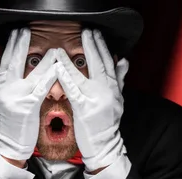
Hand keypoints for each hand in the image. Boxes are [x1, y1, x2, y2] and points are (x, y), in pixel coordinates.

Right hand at [0, 28, 58, 160]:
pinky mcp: (28, 106)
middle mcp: (6, 89)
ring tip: (51, 49)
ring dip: (42, 60)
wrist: (9, 142)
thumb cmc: (6, 120)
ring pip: (30, 74)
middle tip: (26, 31)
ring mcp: (17, 97)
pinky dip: (49, 77)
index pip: (4, 60)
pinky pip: (41, 89)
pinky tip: (56, 68)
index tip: (16, 33)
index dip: (10, 45)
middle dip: (20, 45)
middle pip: (14, 62)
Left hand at [54, 29, 129, 171]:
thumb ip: (119, 78)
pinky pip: (73, 90)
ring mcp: (95, 99)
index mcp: (113, 87)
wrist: (105, 144)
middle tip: (86, 30)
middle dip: (92, 45)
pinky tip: (58, 67)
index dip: (102, 45)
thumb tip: (123, 60)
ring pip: (84, 75)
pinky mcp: (84, 108)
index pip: (108, 61)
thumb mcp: (118, 99)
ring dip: (74, 59)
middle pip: (100, 63)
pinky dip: (66, 77)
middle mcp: (107, 91)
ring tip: (65, 46)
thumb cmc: (108, 122)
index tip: (96, 32)